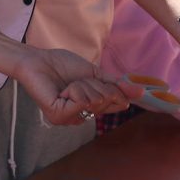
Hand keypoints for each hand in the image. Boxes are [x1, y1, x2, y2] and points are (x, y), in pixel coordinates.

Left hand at [13, 48, 142, 125]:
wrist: (38, 60)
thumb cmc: (63, 66)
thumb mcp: (95, 75)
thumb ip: (116, 85)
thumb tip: (140, 92)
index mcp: (88, 109)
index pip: (115, 103)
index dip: (112, 89)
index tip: (98, 79)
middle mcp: (79, 118)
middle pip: (106, 101)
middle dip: (95, 84)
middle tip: (77, 80)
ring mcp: (68, 119)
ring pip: (94, 101)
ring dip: (83, 85)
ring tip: (67, 85)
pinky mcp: (58, 116)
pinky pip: (81, 101)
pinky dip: (75, 90)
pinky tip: (62, 90)